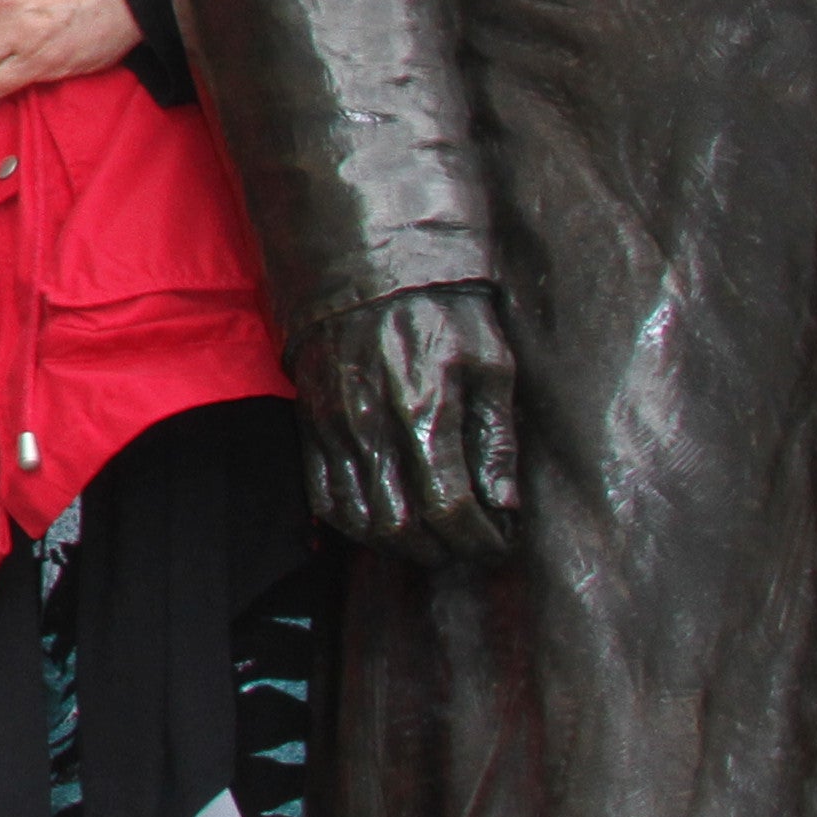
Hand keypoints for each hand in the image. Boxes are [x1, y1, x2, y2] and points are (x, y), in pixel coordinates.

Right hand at [294, 284, 521, 557]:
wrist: (366, 266)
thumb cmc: (441, 311)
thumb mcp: (491, 363)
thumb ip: (497, 439)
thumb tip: (505, 504)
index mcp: (424, 412)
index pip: (449, 509)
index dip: (480, 539)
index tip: (500, 538)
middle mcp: (372, 429)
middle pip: (401, 529)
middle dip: (443, 549)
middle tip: (468, 538)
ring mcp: (334, 429)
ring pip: (361, 522)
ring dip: (400, 543)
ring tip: (431, 532)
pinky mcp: (311, 425)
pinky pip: (325, 498)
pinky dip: (357, 523)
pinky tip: (387, 514)